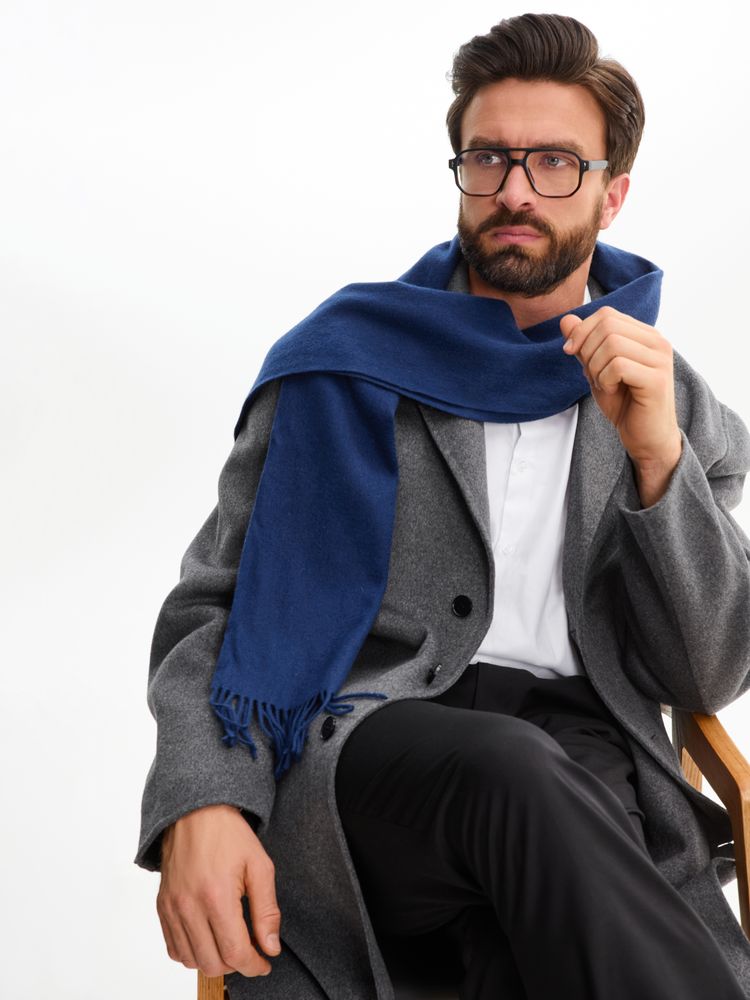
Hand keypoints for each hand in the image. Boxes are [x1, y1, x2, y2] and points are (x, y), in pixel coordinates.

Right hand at [157, 804, 280, 978]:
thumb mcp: (260, 866)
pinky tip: (208, 937)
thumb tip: (271, 947)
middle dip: (236, 965)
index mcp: (216, 895)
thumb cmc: (229, 834)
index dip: (254, 965)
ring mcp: (172, 908)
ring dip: (214, 960)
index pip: (235, 952)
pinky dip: (192, 952)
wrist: (196, 812)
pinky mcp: (162, 907)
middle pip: (212, 963)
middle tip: (250, 950)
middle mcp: (189, 906)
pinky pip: (174, 948)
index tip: (264, 963)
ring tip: (230, 943)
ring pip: (191, 960)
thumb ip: (267, 910)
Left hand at [561, 306, 681, 505]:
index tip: (570, 352)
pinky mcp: (657, 379)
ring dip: (596, 368)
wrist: (645, 438)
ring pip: (612, 344)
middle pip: (607, 326)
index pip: (607, 314)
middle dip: (587, 350)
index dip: (582, 330)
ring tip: (604, 384)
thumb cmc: (624, 404)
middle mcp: (657, 342)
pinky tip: (612, 391)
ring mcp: (660, 359)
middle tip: (591, 374)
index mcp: (645, 335)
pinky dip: (604, 380)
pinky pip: (618, 365)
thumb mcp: (596, 370)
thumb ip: (584, 345)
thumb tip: (566, 320)